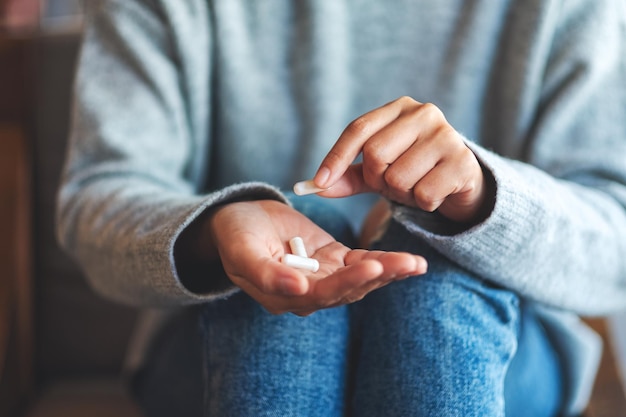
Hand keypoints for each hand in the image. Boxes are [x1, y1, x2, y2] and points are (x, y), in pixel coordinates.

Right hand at [208, 200, 425, 315]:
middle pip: (348, 290)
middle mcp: (308, 292)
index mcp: (284, 296)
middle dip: (379, 277)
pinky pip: (361, 262)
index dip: (346, 283)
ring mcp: (323, 276)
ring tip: (416, 264)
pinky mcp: (333, 258)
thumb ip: (266, 273)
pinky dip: (384, 262)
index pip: (320, 294)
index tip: (370, 268)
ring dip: (389, 272)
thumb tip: (297, 290)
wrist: (238, 219)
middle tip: (408, 264)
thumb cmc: (235, 235)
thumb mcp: (242, 251)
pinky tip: (409, 262)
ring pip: (360, 278)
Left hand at [314, 96, 489, 222]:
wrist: (461, 181)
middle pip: (375, 154)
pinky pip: (424, 194)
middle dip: (377, 179)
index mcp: (399, 108)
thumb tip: (314, 187)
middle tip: (392, 183)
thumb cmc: (413, 170)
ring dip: (402, 194)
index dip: (335, 157)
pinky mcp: (463, 161)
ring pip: (398, 178)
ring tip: (415, 186)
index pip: (358, 129)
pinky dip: (423, 203)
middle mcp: (424, 113)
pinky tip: (434, 193)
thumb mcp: (377, 170)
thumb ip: (346, 176)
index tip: (319, 183)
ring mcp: (447, 135)